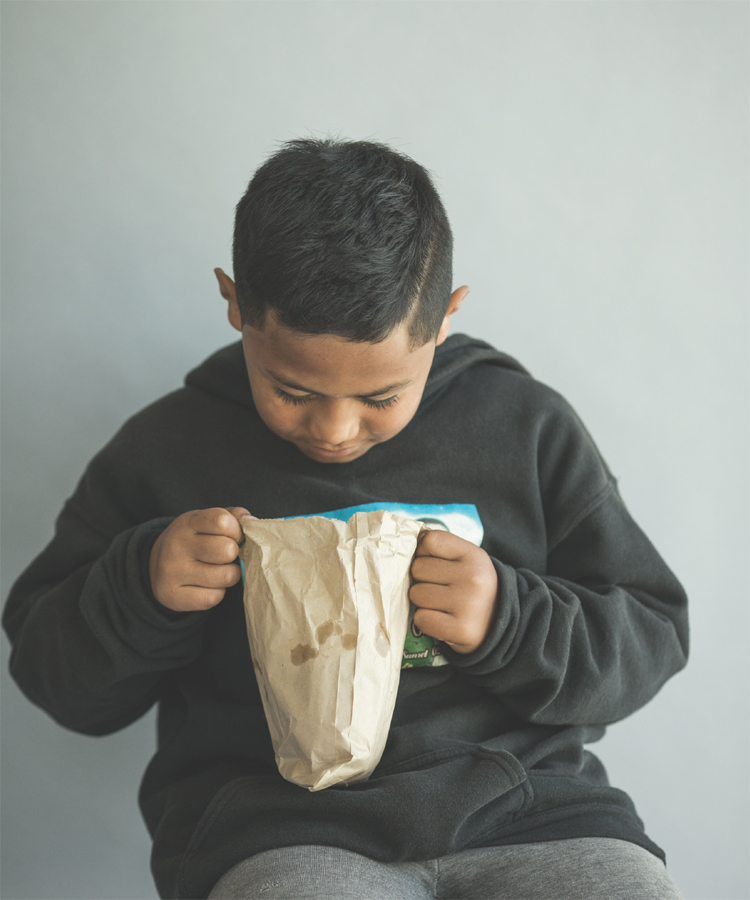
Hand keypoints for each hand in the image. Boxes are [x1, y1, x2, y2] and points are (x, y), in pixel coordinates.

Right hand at [149, 507, 251, 611]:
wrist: (155, 565)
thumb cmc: (193, 540)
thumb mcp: (206, 522)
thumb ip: (230, 517)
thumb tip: (250, 521)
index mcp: (187, 522)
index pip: (222, 521)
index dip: (236, 530)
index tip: (233, 536)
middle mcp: (176, 545)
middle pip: (227, 550)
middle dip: (234, 553)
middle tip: (225, 555)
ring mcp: (173, 572)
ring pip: (225, 576)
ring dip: (229, 575)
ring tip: (219, 570)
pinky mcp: (173, 596)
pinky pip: (214, 597)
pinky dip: (217, 593)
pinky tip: (208, 585)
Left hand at [409, 530, 498, 653]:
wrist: (497, 624)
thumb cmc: (471, 587)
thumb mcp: (467, 560)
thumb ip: (441, 549)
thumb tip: (405, 548)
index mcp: (475, 556)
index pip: (430, 540)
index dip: (424, 552)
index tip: (434, 563)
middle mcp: (473, 577)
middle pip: (418, 568)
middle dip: (422, 579)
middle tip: (440, 588)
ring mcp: (468, 604)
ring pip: (415, 594)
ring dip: (422, 601)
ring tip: (441, 604)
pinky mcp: (461, 629)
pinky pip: (420, 618)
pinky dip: (425, 621)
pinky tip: (441, 620)